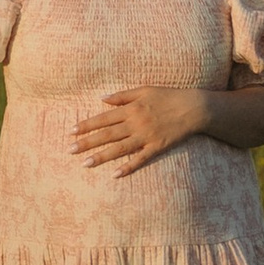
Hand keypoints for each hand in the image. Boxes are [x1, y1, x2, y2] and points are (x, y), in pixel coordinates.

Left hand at [70, 85, 206, 176]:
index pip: (103, 118)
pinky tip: (115, 174)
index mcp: (131, 108)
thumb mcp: (144, 90)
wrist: (193, 108)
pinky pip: (140, 159)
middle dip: (87, 142)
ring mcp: (146, 137)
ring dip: (102, 156)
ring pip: (120, 149)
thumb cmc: (168, 96)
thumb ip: (122, 96)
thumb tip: (102, 99)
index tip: (71, 132)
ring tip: (85, 164)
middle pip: (107, 134)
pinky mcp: (157, 147)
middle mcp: (136, 123)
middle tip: (70, 150)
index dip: (87, 125)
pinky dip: (128, 167)